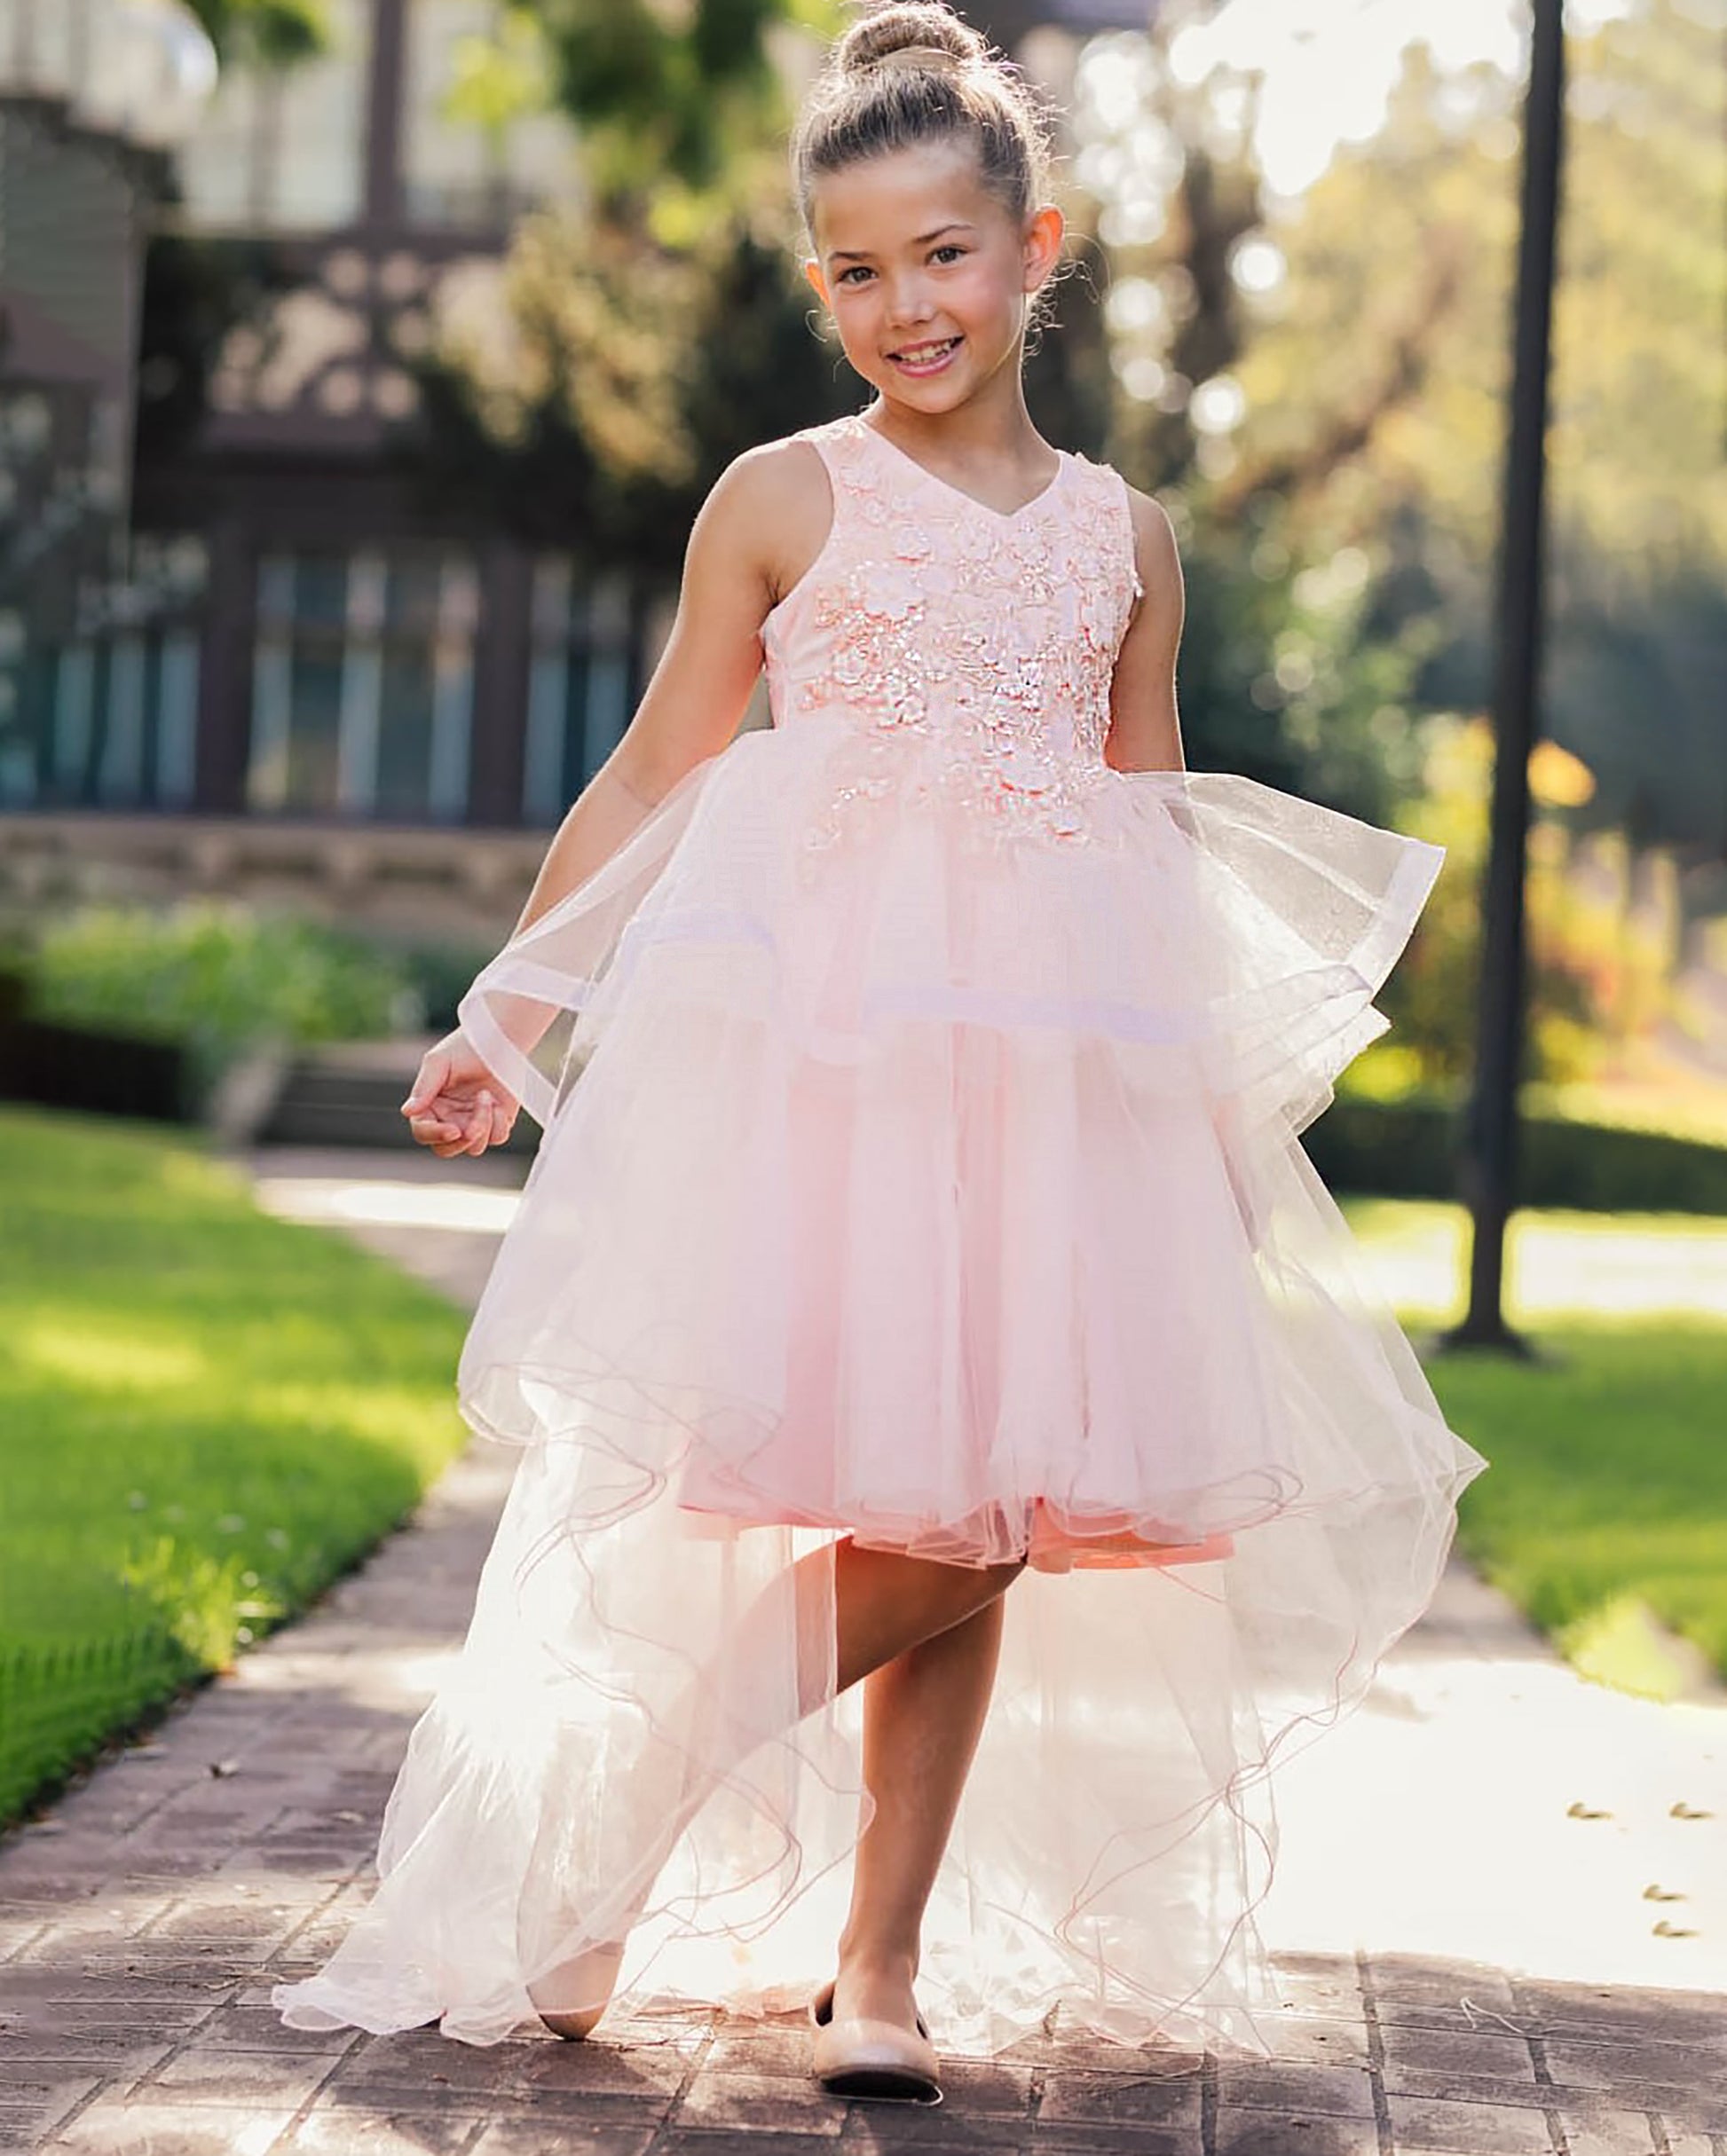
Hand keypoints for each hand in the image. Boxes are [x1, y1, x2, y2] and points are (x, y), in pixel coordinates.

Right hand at [401, 1030, 519, 1157]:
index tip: (453, 1130)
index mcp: (429, 1106)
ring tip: (485, 1096)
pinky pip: (496, 1137)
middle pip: (446, 1149)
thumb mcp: (439, 1062)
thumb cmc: (465, 1048)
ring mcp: (473, 1122)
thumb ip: (424, 1088)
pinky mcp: (496, 1123)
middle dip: (461, 1141)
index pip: (423, 1132)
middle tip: (473, 1127)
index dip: (435, 1135)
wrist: (499, 1041)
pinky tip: (498, 1103)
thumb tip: (407, 1112)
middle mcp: (449, 1119)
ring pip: (474, 1147)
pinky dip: (498, 1122)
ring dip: (482, 1124)